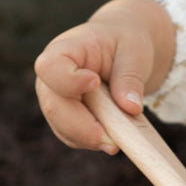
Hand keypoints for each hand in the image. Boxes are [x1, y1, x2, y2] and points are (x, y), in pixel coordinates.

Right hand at [34, 0, 175, 152]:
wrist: (122, 48)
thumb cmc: (125, 43)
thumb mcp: (134, 51)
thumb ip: (130, 77)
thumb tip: (131, 109)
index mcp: (65, 50)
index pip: (51, 67)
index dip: (69, 80)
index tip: (95, 83)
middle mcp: (51, 78)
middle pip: (55, 106)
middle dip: (82, 127)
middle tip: (112, 142)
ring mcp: (55, 99)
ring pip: (63, 126)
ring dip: (89, 138)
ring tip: (118, 143)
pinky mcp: (66, 116)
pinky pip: (73, 135)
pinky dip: (92, 140)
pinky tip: (113, 140)